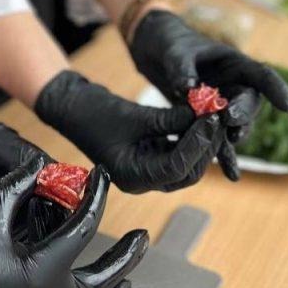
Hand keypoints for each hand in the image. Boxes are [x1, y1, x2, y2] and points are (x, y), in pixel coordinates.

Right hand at [35, 70, 224, 193]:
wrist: (71, 107)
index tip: (210, 120)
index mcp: (134, 177)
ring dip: (199, 140)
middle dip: (204, 145)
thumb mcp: (134, 115)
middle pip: (186, 171)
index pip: (176, 168)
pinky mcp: (149, 155)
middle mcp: (143, 179)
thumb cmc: (94, 113)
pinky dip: (187, 136)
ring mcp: (146, 168)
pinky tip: (196, 116)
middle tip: (216, 116)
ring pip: (184, 163)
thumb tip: (201, 114)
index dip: (197, 144)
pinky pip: (176, 151)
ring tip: (210, 115)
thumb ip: (168, 119)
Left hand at [129, 10, 287, 177]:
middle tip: (229, 120)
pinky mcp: (208, 120)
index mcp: (234, 63)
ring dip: (234, 134)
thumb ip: (182, 68)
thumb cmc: (170, 43)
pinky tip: (231, 176)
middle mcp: (234, 86)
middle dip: (243, 113)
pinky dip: (224, 156)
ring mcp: (223, 105)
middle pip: (249, 103)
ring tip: (228, 142)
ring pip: (237, 124)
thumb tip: (187, 89)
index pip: (262, 76)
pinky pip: (219, 140)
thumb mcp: (175, 51)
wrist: (156, 52)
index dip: (277, 90)